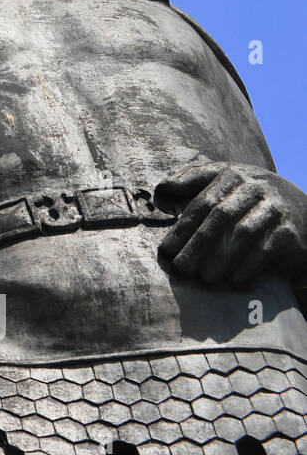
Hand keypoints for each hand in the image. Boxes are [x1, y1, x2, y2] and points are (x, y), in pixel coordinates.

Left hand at [155, 161, 306, 286]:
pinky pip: (266, 248)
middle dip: (197, 244)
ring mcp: (274, 207)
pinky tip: (233, 279)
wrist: (299, 209)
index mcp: (232, 174)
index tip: (166, 251)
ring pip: (243, 232)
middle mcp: (254, 187)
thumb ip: (192, 179)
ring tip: (205, 277)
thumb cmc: (247, 197)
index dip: (182, 228)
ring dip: (221, 258)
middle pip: (220, 216)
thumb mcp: (223, 180)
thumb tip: (162, 188)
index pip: (202, 202)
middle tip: (182, 268)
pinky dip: (247, 265)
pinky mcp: (289, 230)